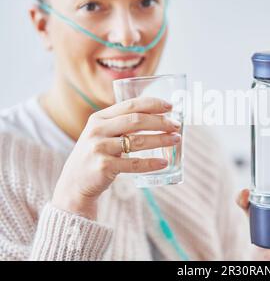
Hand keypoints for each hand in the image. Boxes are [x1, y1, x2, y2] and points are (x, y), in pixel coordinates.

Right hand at [52, 97, 181, 219]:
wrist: (74, 183)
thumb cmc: (96, 155)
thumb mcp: (102, 134)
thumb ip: (122, 124)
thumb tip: (158, 117)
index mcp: (99, 118)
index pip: (130, 105)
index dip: (153, 104)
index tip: (170, 106)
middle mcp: (97, 130)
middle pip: (136, 121)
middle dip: (160, 122)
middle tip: (176, 125)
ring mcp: (99, 148)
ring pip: (137, 141)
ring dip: (161, 139)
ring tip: (176, 140)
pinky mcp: (103, 167)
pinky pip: (133, 164)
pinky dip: (151, 163)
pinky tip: (164, 162)